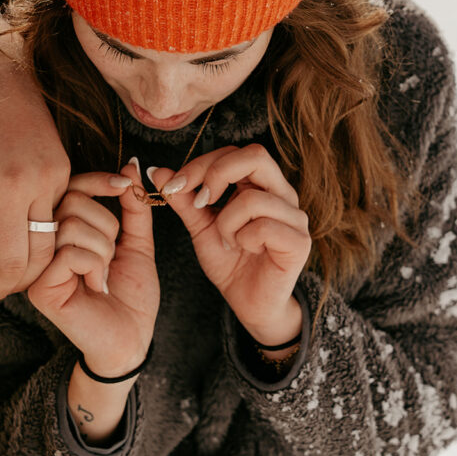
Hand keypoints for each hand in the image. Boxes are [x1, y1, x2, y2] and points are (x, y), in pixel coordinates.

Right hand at [27, 162, 158, 376]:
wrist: (131, 337)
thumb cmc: (131, 293)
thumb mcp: (137, 242)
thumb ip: (133, 206)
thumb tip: (130, 165)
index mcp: (63, 228)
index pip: (72, 186)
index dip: (100, 181)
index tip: (126, 187)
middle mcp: (44, 243)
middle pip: (73, 201)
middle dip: (108, 224)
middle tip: (113, 254)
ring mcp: (38, 265)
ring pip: (72, 225)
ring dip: (104, 249)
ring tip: (105, 273)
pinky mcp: (39, 287)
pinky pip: (70, 253)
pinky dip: (95, 266)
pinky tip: (97, 286)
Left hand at [148, 144, 310, 345]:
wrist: (249, 303)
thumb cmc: (230, 262)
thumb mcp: (201, 227)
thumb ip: (184, 199)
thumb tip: (158, 171)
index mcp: (261, 184)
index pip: (235, 152)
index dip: (201, 164)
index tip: (175, 187)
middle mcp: (283, 193)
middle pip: (255, 156)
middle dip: (217, 174)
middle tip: (200, 203)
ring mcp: (295, 216)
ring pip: (253, 198)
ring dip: (226, 221)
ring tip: (227, 240)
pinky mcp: (299, 242)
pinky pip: (263, 227)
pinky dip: (243, 239)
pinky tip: (246, 251)